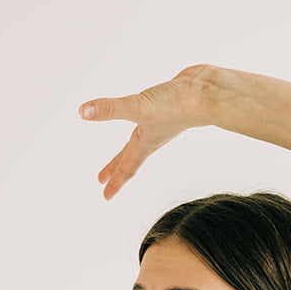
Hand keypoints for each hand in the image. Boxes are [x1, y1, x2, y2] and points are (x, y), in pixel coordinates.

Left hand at [77, 64, 213, 199]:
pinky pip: (153, 116)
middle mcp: (152, 135)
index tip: (105, 196)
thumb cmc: (176, 105)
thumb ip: (110, 109)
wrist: (208, 93)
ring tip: (129, 145)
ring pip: (142, 136)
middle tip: (103, 180)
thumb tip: (82, 112)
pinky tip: (150, 110)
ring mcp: (162, 121)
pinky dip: (146, 118)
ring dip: (133, 145)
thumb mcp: (138, 107)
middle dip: (116, 168)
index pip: (126, 167)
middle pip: (130, 156)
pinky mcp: (170, 105)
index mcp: (144, 142)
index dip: (114, 181)